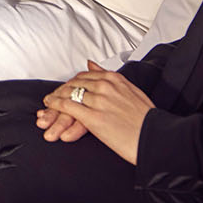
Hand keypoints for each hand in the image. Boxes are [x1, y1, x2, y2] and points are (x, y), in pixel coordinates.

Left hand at [37, 60, 153, 164]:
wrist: (156, 138)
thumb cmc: (147, 120)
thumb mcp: (132, 91)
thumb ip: (112, 78)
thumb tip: (92, 64)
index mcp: (116, 79)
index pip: (86, 75)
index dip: (73, 83)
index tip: (66, 89)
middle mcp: (106, 86)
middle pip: (75, 83)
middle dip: (61, 90)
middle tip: (52, 97)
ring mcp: (99, 100)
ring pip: (69, 93)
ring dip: (55, 98)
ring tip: (47, 103)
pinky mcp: (93, 117)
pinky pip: (68, 106)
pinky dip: (55, 105)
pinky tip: (49, 107)